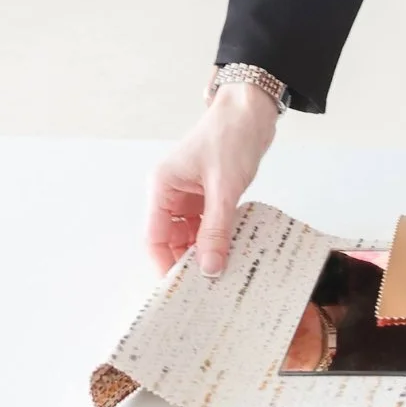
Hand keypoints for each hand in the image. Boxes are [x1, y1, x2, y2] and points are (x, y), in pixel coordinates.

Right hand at [147, 83, 278, 275]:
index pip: (154, 237)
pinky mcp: (209, 197)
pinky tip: (232, 257)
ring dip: (205, 255)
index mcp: (162, 187)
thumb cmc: (230, 139)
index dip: (164, 265)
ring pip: (191, 237)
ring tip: (223, 279)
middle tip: (208, 292)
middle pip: (171, 241)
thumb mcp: (224, 190)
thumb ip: (216, 231)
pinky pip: (209, 227)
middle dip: (187, 264)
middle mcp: (171, 193)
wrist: (250, 113)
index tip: (180, 291)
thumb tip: (209, 269)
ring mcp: (190, 196)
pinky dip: (219, 242)